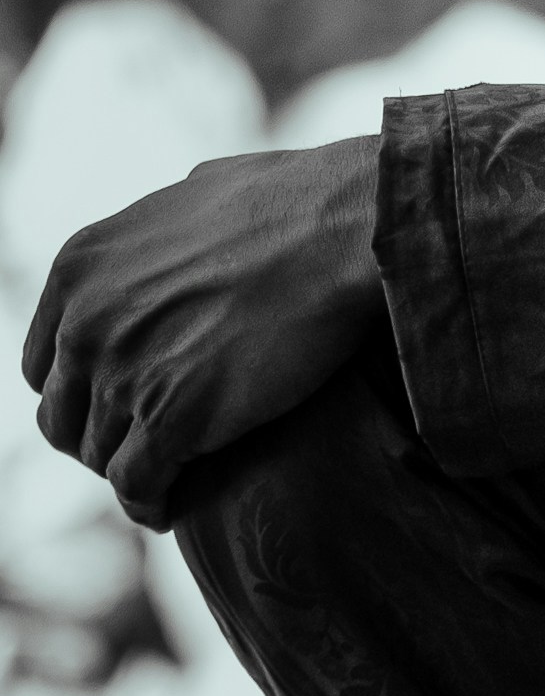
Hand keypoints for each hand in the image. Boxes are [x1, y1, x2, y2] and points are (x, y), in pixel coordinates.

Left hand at [21, 135, 384, 531]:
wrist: (347, 227)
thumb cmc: (296, 198)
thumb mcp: (198, 190)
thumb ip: (160, 233)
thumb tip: (166, 244)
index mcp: (83, 268)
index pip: (45, 361)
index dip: (81, 387)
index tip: (117, 399)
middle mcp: (87, 322)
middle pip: (63, 415)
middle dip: (99, 433)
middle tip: (145, 440)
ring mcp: (125, 373)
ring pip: (100, 454)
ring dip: (132, 467)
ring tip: (168, 474)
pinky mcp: (173, 418)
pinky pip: (137, 486)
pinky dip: (151, 503)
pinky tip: (172, 505)